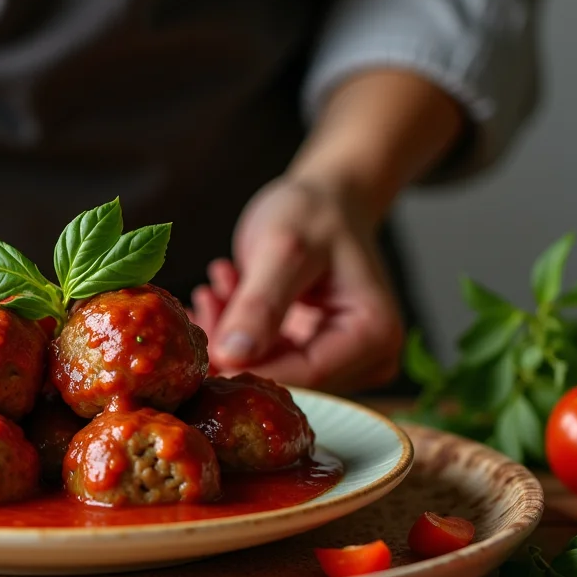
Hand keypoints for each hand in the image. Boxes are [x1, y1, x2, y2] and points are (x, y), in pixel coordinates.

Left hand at [190, 176, 403, 393]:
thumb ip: (260, 304)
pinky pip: (266, 360)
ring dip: (232, 336)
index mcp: (375, 336)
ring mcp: (343, 361)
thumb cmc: (314, 213)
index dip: (249, 370)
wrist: (325, 198)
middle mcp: (368, 359)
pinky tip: (222, 295)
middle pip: (288, 377)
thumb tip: (230, 357)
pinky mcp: (315, 356)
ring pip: (269, 370)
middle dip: (236, 348)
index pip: (307, 377)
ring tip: (215, 289)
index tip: (201, 350)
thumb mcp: (284, 248)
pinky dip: (237, 332)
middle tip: (205, 301)